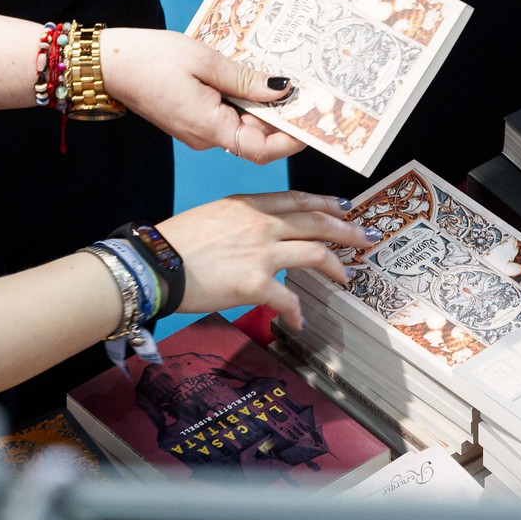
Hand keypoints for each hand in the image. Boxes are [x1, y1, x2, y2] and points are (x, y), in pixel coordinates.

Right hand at [97, 27, 305, 162]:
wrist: (108, 63)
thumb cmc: (150, 59)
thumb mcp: (205, 61)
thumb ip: (246, 80)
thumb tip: (283, 90)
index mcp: (208, 128)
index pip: (261, 149)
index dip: (291, 139)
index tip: (314, 121)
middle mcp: (205, 137)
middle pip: (256, 138)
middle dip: (284, 119)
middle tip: (311, 94)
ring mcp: (199, 129)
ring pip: (244, 126)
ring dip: (266, 108)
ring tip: (290, 82)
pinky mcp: (194, 118)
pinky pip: (228, 116)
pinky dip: (246, 102)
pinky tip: (257, 80)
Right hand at [156, 191, 377, 327]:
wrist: (154, 264)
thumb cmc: (175, 243)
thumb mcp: (214, 215)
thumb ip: (243, 220)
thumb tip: (260, 234)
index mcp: (250, 205)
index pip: (299, 200)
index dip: (327, 204)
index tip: (346, 208)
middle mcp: (261, 224)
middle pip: (317, 223)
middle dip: (347, 231)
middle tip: (367, 238)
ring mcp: (261, 253)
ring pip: (315, 253)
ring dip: (336, 266)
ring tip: (346, 277)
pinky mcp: (254, 284)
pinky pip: (288, 299)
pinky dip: (297, 311)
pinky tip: (300, 320)